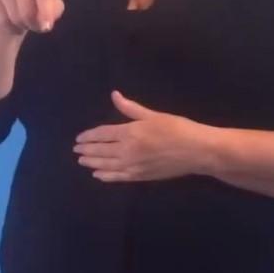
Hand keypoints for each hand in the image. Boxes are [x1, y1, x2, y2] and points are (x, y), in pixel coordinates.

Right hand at [0, 0, 64, 35]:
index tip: (46, 26)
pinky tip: (11, 20)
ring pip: (14, 15)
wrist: (16, 12)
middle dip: (31, 22)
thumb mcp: (53, 11)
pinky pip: (1, 18)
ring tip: (23, 22)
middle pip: (26, 8)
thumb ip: (54, 13)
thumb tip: (45, 22)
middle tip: (34, 26)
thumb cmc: (39, 9)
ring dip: (20, 24)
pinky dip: (8, 25)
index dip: (46, 12)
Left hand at [73, 91, 214, 182]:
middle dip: (87, 150)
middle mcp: (127, 150)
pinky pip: (118, 177)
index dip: (89, 136)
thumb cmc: (178, 129)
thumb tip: (114, 95)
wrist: (197, 151)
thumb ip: (130, 108)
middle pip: (100, 151)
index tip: (79, 138)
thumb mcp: (153, 115)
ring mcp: (133, 165)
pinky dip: (106, 176)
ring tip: (81, 161)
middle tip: (76, 150)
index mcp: (130, 132)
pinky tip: (98, 175)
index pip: (102, 134)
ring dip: (92, 163)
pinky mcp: (141, 176)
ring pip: (106, 165)